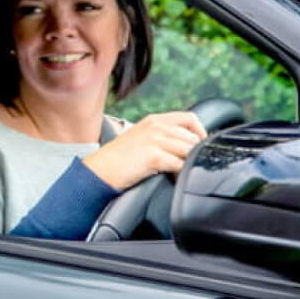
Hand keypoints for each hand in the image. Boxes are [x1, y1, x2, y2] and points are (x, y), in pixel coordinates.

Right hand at [82, 111, 206, 190]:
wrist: (99, 170)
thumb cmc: (116, 159)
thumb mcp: (139, 137)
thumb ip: (160, 136)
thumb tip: (183, 146)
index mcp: (154, 120)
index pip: (189, 119)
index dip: (201, 133)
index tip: (200, 147)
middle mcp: (156, 126)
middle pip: (192, 136)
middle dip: (195, 153)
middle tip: (192, 165)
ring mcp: (154, 140)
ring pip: (189, 150)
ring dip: (190, 164)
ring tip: (183, 173)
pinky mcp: (153, 157)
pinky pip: (180, 164)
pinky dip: (181, 174)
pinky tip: (176, 179)